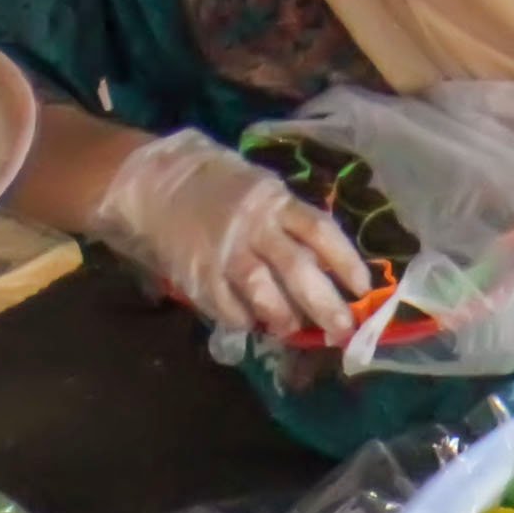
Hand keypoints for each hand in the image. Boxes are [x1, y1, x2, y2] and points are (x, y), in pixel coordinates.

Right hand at [91, 127, 371, 340]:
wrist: (149, 182)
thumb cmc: (212, 183)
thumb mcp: (256, 186)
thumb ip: (285, 219)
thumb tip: (323, 262)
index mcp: (274, 200)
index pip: (321, 231)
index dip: (346, 261)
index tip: (364, 288)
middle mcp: (254, 227)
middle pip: (300, 270)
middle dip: (326, 306)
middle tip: (343, 331)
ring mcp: (225, 252)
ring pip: (265, 293)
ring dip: (285, 318)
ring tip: (292, 329)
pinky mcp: (198, 275)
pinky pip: (228, 307)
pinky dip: (244, 320)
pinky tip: (251, 324)